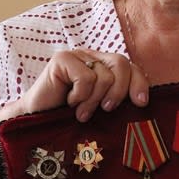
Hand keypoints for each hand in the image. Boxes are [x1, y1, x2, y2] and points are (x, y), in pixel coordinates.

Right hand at [0, 49, 149, 121]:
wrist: (35, 122)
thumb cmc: (69, 119)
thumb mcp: (100, 110)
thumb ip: (118, 101)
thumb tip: (143, 104)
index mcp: (106, 68)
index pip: (131, 67)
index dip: (139, 83)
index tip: (141, 103)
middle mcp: (93, 58)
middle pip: (121, 64)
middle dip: (119, 91)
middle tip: (107, 110)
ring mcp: (77, 56)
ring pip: (104, 75)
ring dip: (94, 100)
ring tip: (81, 113)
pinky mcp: (62, 59)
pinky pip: (86, 77)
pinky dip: (80, 96)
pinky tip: (69, 102)